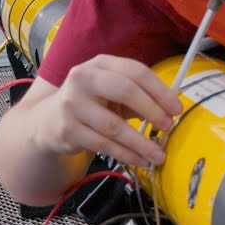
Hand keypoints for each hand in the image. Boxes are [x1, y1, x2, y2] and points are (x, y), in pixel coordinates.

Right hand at [31, 55, 182, 168]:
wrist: (48, 121)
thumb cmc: (89, 104)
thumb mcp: (111, 93)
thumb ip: (137, 97)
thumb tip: (170, 111)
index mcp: (100, 64)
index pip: (135, 71)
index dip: (159, 91)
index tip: (176, 108)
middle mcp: (83, 78)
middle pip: (125, 90)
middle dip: (152, 110)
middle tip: (168, 127)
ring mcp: (72, 104)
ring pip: (114, 125)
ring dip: (141, 142)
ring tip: (158, 154)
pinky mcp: (67, 129)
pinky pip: (104, 144)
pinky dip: (126, 154)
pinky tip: (140, 160)